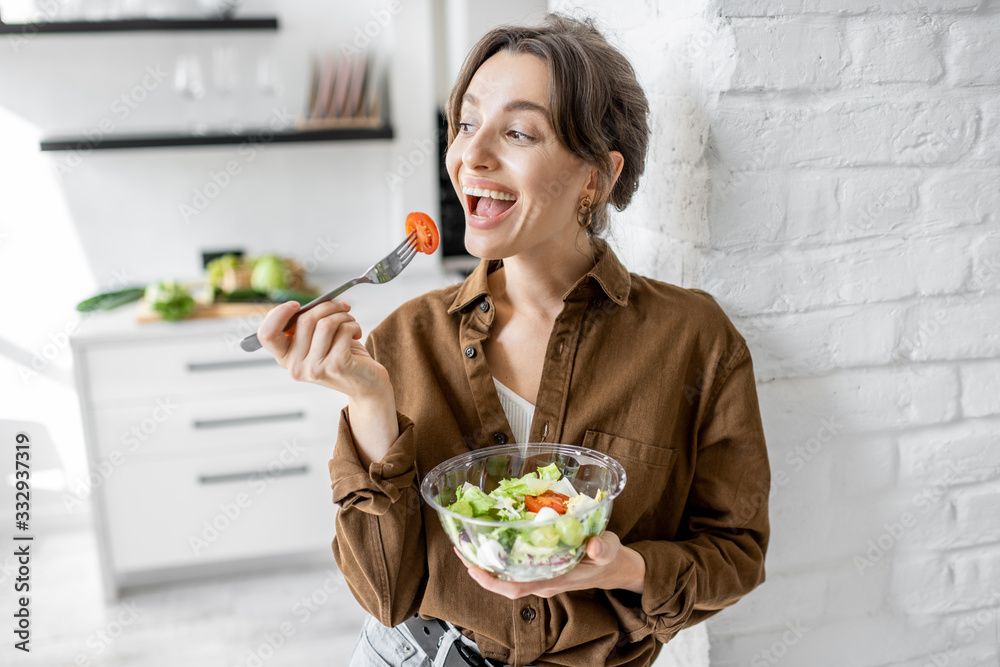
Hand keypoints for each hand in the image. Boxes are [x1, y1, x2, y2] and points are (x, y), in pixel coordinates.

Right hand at [257, 300, 390, 399]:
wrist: (366, 385)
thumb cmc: (342, 357)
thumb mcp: (317, 342)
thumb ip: (305, 326)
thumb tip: (306, 303)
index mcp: (286, 359)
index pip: (266, 335)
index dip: (278, 314)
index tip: (296, 305)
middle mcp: (296, 367)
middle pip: (304, 320)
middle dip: (327, 307)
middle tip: (341, 308)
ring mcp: (315, 368)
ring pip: (325, 323)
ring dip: (342, 315)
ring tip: (350, 322)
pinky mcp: (337, 366)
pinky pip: (343, 330)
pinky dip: (353, 325)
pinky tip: (356, 333)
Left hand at [454, 532, 644, 598]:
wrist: (613, 568)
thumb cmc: (609, 558)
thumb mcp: (609, 550)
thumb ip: (603, 548)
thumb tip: (595, 545)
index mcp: (554, 579)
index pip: (516, 587)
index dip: (492, 581)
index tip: (473, 567)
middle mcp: (542, 581)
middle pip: (503, 583)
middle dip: (480, 570)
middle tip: (461, 548)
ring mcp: (541, 577)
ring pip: (507, 576)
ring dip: (486, 564)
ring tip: (469, 544)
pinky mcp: (541, 569)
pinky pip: (515, 568)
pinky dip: (500, 558)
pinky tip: (492, 543)